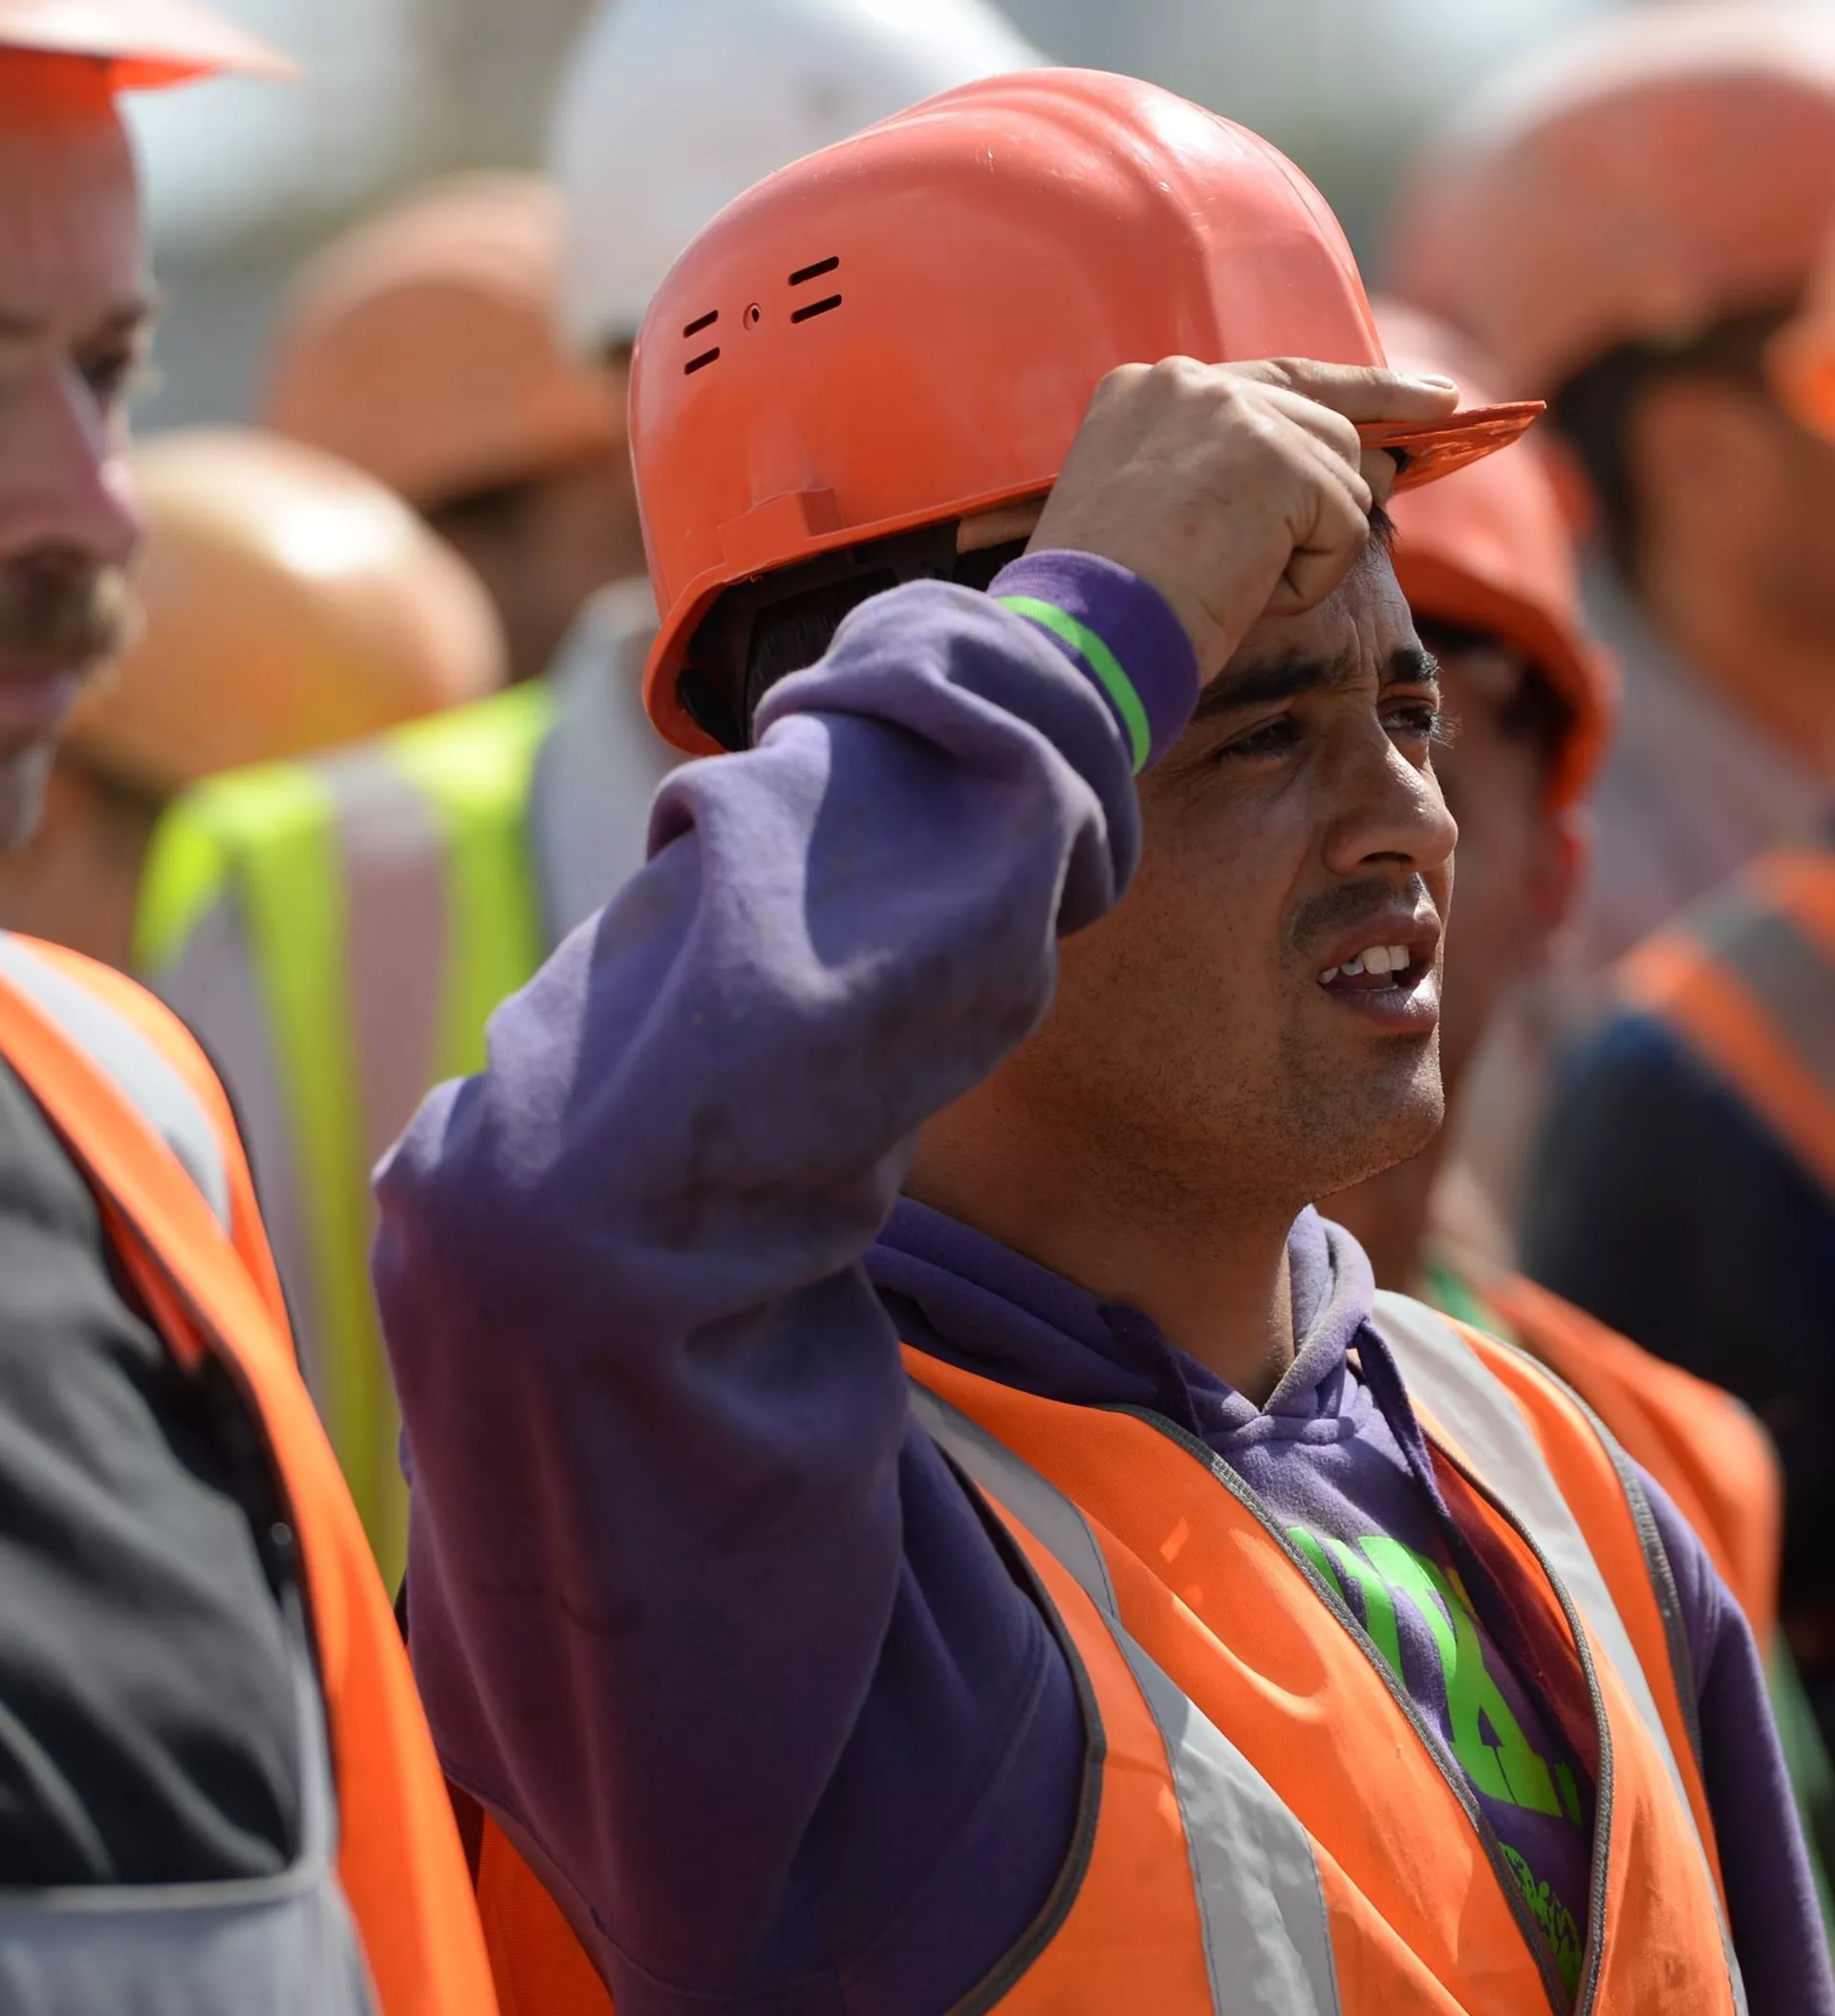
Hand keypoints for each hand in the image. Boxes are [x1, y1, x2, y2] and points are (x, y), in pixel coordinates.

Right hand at [1026, 357, 1459, 682]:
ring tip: (1234, 590)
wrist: (1081, 639)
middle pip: (1322, 414)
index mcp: (1143, 392)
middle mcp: (1187, 382)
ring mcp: (1235, 415)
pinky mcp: (1278, 462)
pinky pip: (1344, 526)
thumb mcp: (1157, 521)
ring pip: (1340, 476)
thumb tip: (1375, 469)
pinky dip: (1311, 580)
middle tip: (1447, 414)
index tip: (1420, 390)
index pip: (1270, 381)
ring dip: (1310, 550)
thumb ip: (1234, 477)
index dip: (1350, 389)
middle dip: (1378, 437)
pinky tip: (1246, 596)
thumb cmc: (1106, 613)